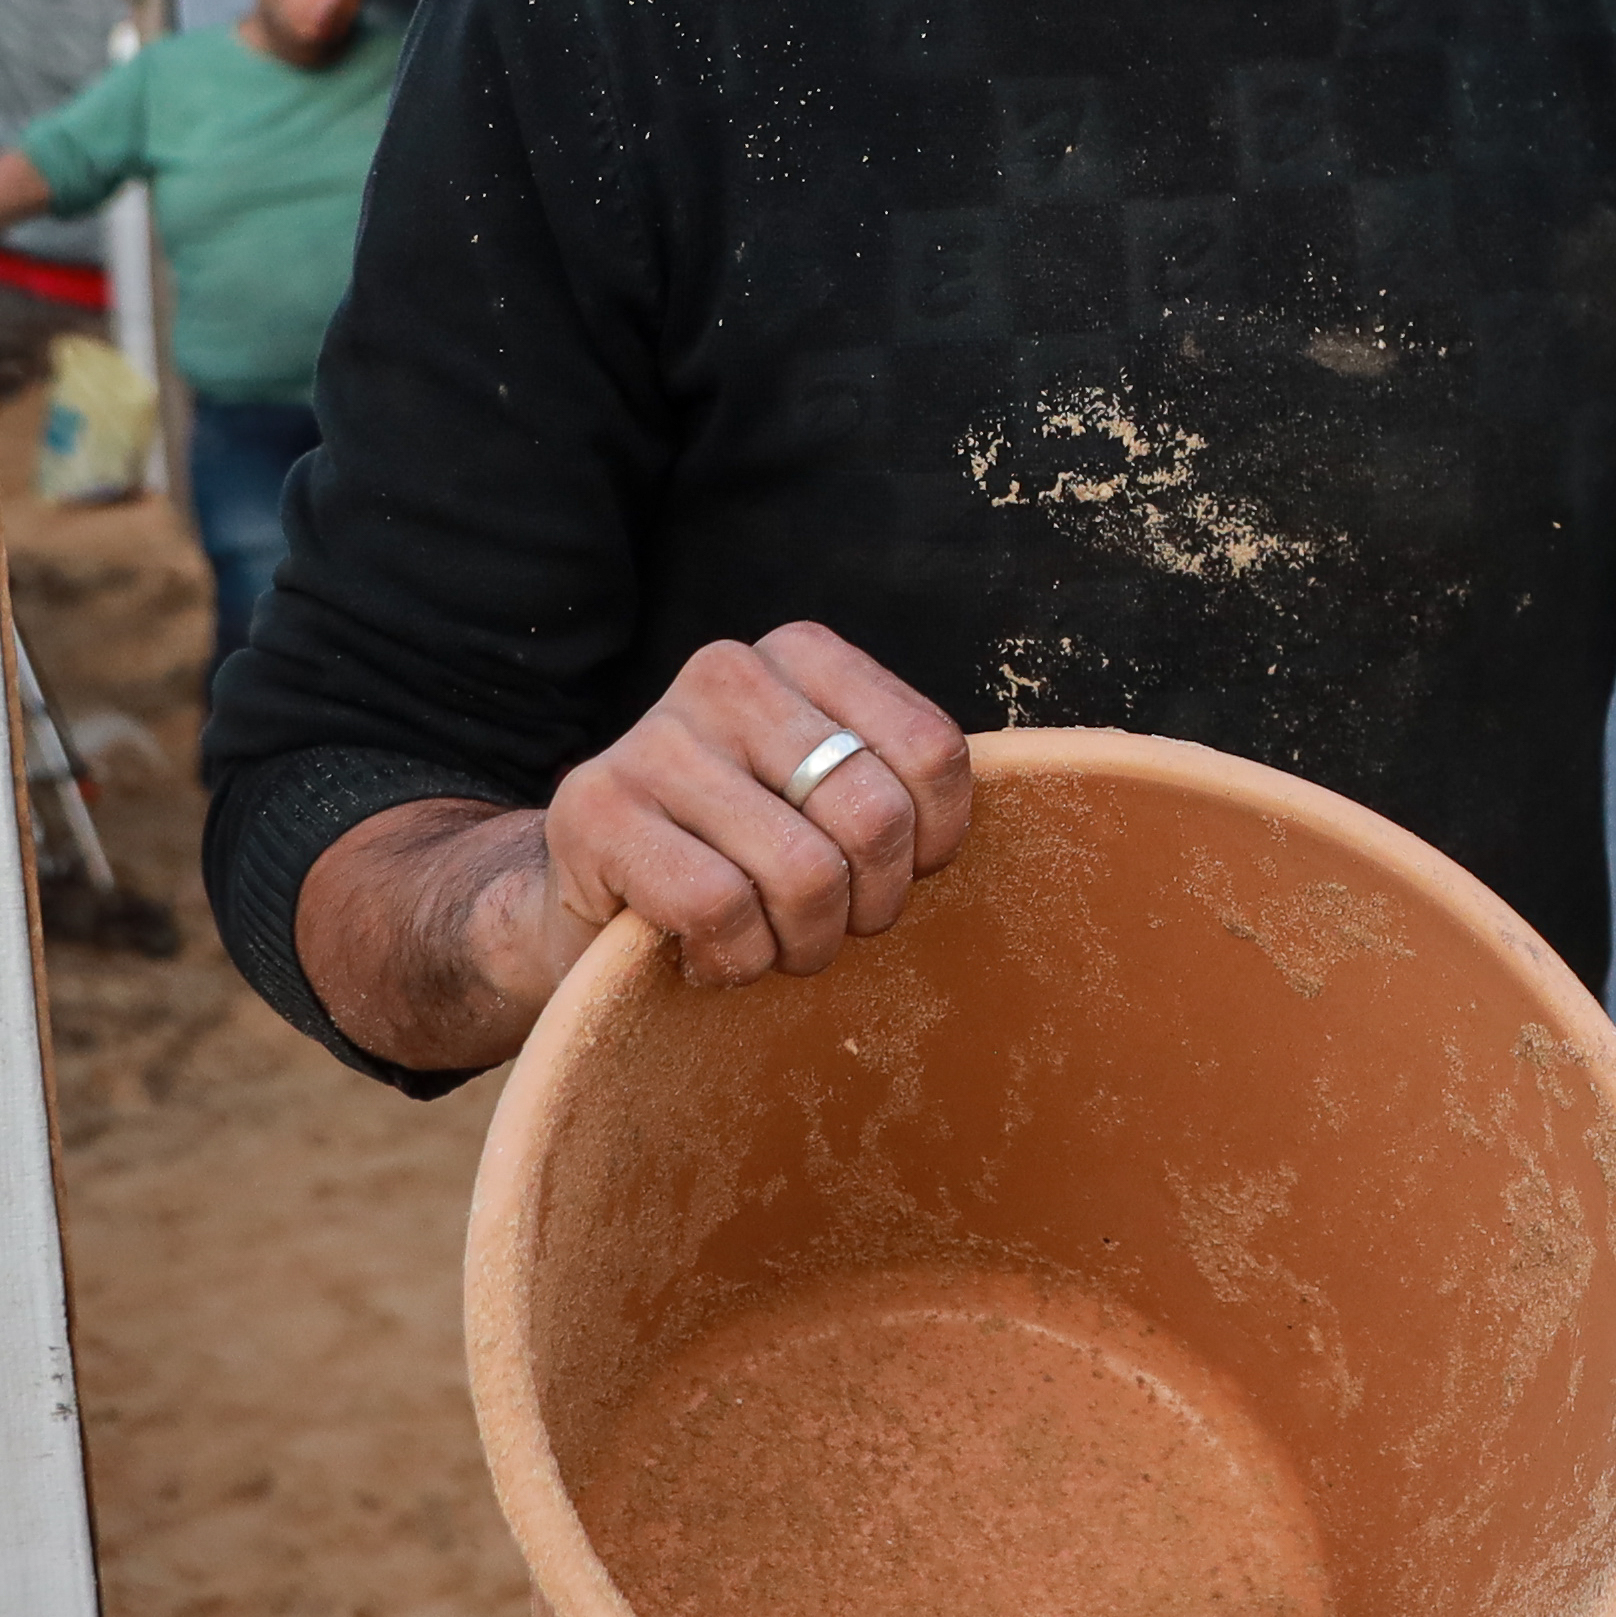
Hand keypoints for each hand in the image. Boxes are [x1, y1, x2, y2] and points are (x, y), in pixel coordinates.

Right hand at [296, 625, 971, 1070]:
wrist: (576, 900)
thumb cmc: (737, 857)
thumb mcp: (825, 799)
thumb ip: (903, 784)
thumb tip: (1039, 805)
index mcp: (798, 654)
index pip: (932, 752)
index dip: (934, 846)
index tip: (899, 878)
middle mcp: (724, 673)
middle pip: (874, 818)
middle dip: (867, 907)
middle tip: (828, 931)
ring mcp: (652, 736)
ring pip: (802, 875)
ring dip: (799, 946)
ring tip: (768, 944)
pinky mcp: (595, 809)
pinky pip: (720, 912)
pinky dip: (731, 963)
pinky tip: (705, 956)